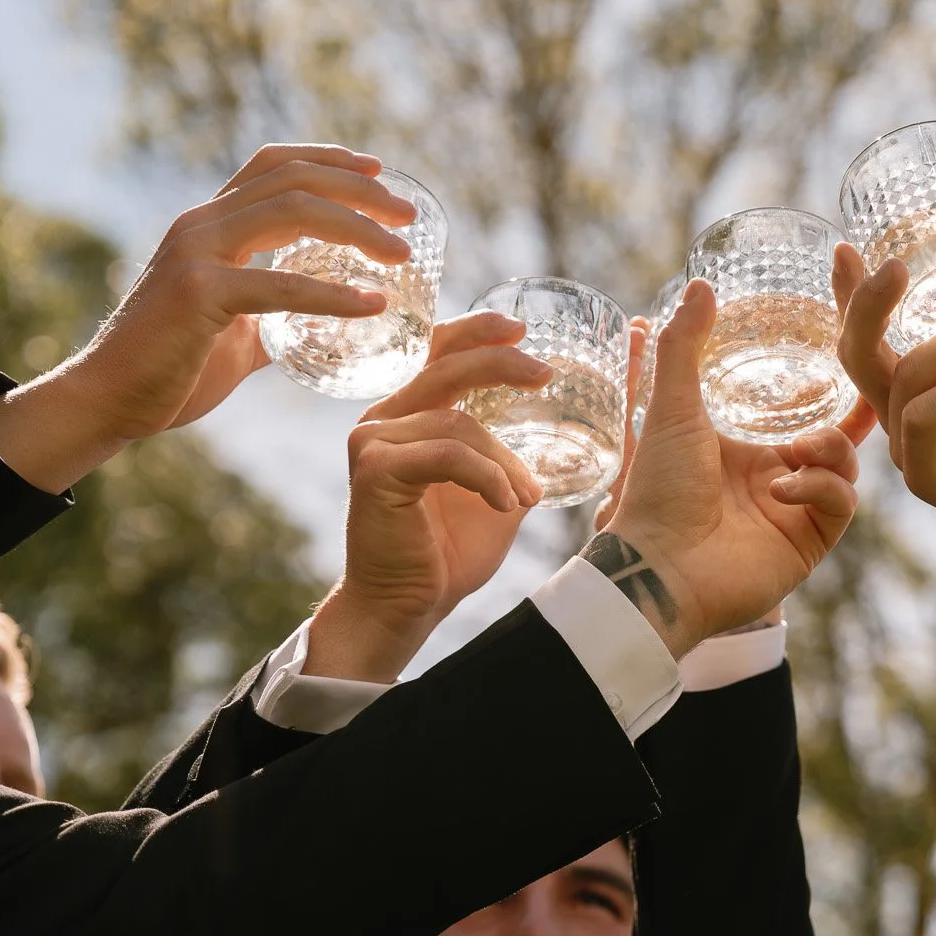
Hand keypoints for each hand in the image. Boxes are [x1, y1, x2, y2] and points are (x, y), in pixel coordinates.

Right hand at [0, 143, 415, 492]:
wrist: (110, 401)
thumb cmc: (171, 370)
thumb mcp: (237, 334)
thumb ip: (277, 320)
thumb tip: (326, 328)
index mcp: (208, 225)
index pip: (273, 165)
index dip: (328, 159)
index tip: (378, 172)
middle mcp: (201, 224)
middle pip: (293, 178)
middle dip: (359, 189)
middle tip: (408, 215)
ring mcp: (196, 253)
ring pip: (292, 211)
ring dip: (358, 228)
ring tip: (402, 254)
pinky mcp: (199, 294)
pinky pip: (281, 286)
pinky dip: (334, 295)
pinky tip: (373, 306)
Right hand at [304, 313, 550, 682]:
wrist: (408, 607)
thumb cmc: (448, 554)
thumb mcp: (494, 494)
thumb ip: (511, 459)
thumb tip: (562, 438)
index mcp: (409, 417)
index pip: (438, 354)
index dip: (477, 333)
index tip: (521, 329)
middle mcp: (383, 420)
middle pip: (446, 368)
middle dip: (500, 364)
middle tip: (546, 373)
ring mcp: (373, 442)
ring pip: (457, 424)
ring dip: (504, 460)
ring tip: (528, 496)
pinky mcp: (375, 470)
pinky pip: (447, 455)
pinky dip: (486, 477)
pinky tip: (508, 505)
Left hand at [584, 279, 868, 656]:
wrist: (659, 566)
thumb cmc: (657, 490)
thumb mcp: (669, 407)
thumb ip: (685, 346)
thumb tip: (700, 285)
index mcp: (742, 448)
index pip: (796, 410)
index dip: (824, 384)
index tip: (848, 347)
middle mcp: (773, 478)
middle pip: (833, 436)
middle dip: (849, 412)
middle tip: (865, 383)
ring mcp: (794, 511)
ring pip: (844, 465)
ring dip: (830, 448)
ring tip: (801, 448)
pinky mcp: (810, 541)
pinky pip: (840, 503)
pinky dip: (821, 486)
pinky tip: (785, 488)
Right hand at [834, 200, 935, 623]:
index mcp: (916, 385)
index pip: (865, 335)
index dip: (849, 295)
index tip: (849, 248)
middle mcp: (902, 415)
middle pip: (857, 353)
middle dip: (868, 306)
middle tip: (898, 266)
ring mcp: (911, 449)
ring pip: (909, 378)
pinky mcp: (932, 478)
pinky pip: (926, 423)